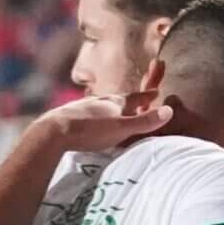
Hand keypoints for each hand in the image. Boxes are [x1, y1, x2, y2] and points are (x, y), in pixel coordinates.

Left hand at [30, 94, 173, 155]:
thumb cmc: (90, 130)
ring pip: (102, 105)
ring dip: (111, 108)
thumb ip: (144, 121)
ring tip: (114, 111)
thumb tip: (170, 111)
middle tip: (137, 102)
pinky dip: (95, 115)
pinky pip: (88, 114)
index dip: (147, 97)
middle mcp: (100, 100)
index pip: (136, 97)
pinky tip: (91, 121)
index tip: (156, 93)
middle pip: (118, 99)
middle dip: (129, 101)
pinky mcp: (70, 116)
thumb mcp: (122, 128)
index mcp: (114, 102)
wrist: (54, 131)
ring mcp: (83, 107)